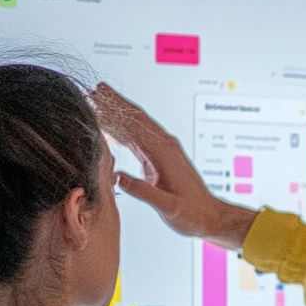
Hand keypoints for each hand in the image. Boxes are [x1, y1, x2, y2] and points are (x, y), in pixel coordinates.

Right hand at [92, 83, 256, 249]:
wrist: (210, 216)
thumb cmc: (193, 213)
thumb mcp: (169, 207)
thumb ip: (145, 192)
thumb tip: (120, 178)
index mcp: (165, 154)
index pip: (135, 125)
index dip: (116, 110)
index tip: (98, 97)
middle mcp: (166, 147)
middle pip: (137, 118)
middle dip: (115, 103)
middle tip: (95, 90)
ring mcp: (165, 150)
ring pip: (139, 125)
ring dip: (120, 113)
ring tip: (100, 102)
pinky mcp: (163, 157)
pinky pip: (141, 137)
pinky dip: (126, 130)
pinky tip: (114, 129)